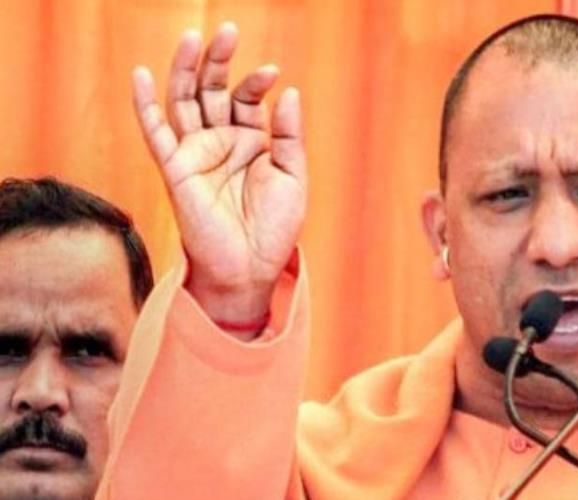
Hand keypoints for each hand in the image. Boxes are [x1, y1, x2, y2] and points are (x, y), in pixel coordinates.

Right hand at [131, 22, 305, 330]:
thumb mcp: (292, 176)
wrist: (251, 268)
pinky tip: (139, 75)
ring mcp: (196, 154)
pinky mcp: (176, 170)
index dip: (256, 82)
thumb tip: (288, 91)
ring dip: (186, 70)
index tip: (271, 73)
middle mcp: (221, 142)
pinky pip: (156, 134)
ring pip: (183, 102)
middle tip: (227, 31)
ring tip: (194, 38)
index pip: (246, 98)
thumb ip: (288, 135)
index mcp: (250, 142)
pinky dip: (145, 106)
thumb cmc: (275, 228)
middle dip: (218, 61)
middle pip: (212, 90)